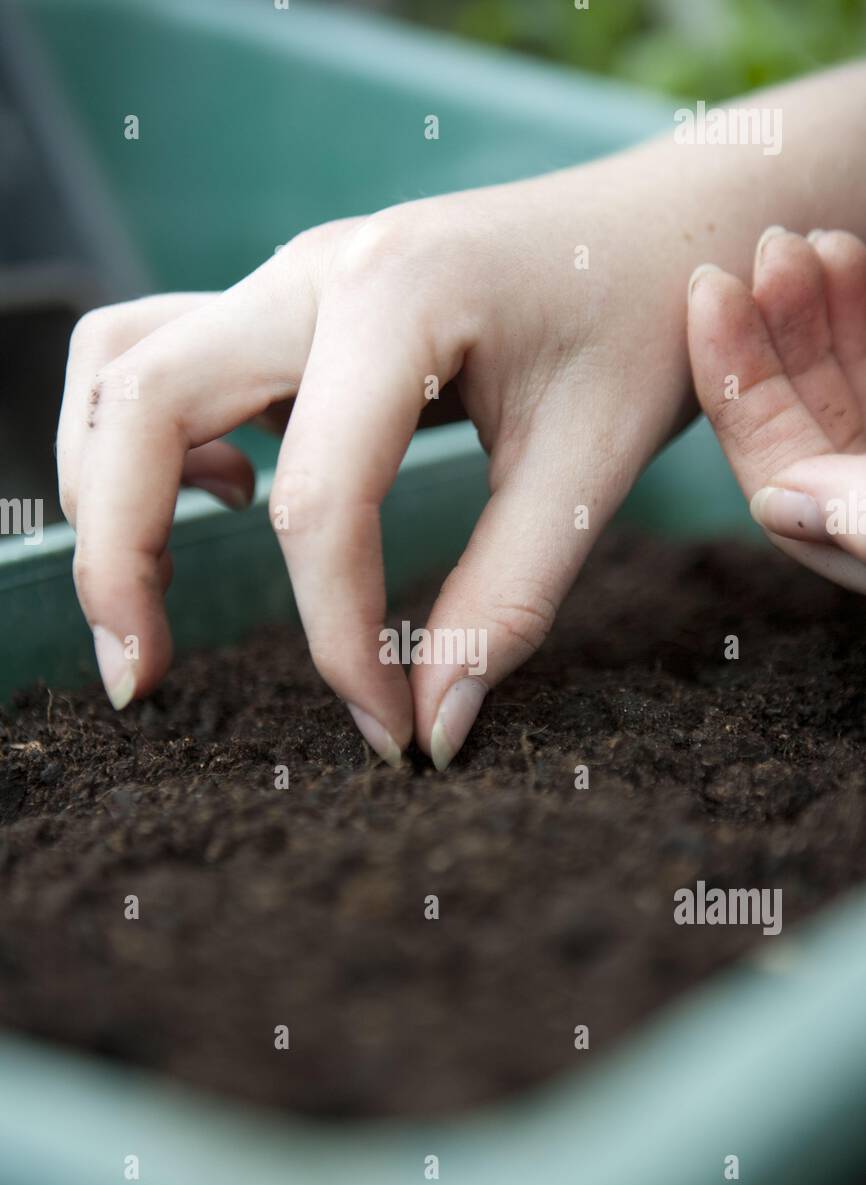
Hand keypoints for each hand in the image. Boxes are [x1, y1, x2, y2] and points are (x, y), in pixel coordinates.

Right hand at [58, 172, 691, 765]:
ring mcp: (288, 279)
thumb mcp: (592, 470)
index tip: (386, 731)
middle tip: (138, 682)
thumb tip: (431, 728)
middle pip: (142, 406)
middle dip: (117, 558)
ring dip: (107, 488)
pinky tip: (234, 496)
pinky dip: (148, 440)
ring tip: (156, 594)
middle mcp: (315, 270)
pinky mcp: (286, 307)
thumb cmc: (643, 327)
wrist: (657, 229)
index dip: (338, 640)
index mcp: (400, 296)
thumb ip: (505, 602)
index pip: (319, 499)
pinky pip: (158, 356)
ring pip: (120, 368)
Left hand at [688, 227, 865, 592]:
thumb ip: (865, 523)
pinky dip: (862, 306)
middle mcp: (859, 500)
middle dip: (769, 327)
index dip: (731, 373)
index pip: (767, 458)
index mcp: (854, 545)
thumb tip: (775, 499)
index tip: (708, 292)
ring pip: (839, 376)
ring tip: (802, 238)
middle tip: (758, 244)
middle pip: (794, 407)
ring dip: (815, 306)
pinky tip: (844, 247)